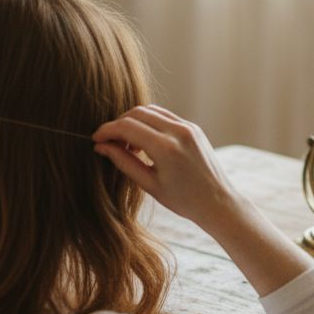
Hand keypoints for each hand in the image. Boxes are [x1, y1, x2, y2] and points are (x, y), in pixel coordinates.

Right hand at [91, 105, 240, 228]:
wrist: (218, 202)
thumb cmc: (183, 200)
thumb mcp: (149, 184)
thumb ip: (124, 162)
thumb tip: (101, 146)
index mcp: (166, 148)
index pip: (127, 126)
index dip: (107, 131)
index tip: (95, 140)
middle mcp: (178, 131)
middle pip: (137, 113)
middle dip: (119, 124)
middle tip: (110, 143)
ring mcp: (188, 126)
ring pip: (150, 110)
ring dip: (134, 122)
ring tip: (128, 145)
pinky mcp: (193, 128)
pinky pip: (164, 116)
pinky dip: (149, 123)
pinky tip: (144, 143)